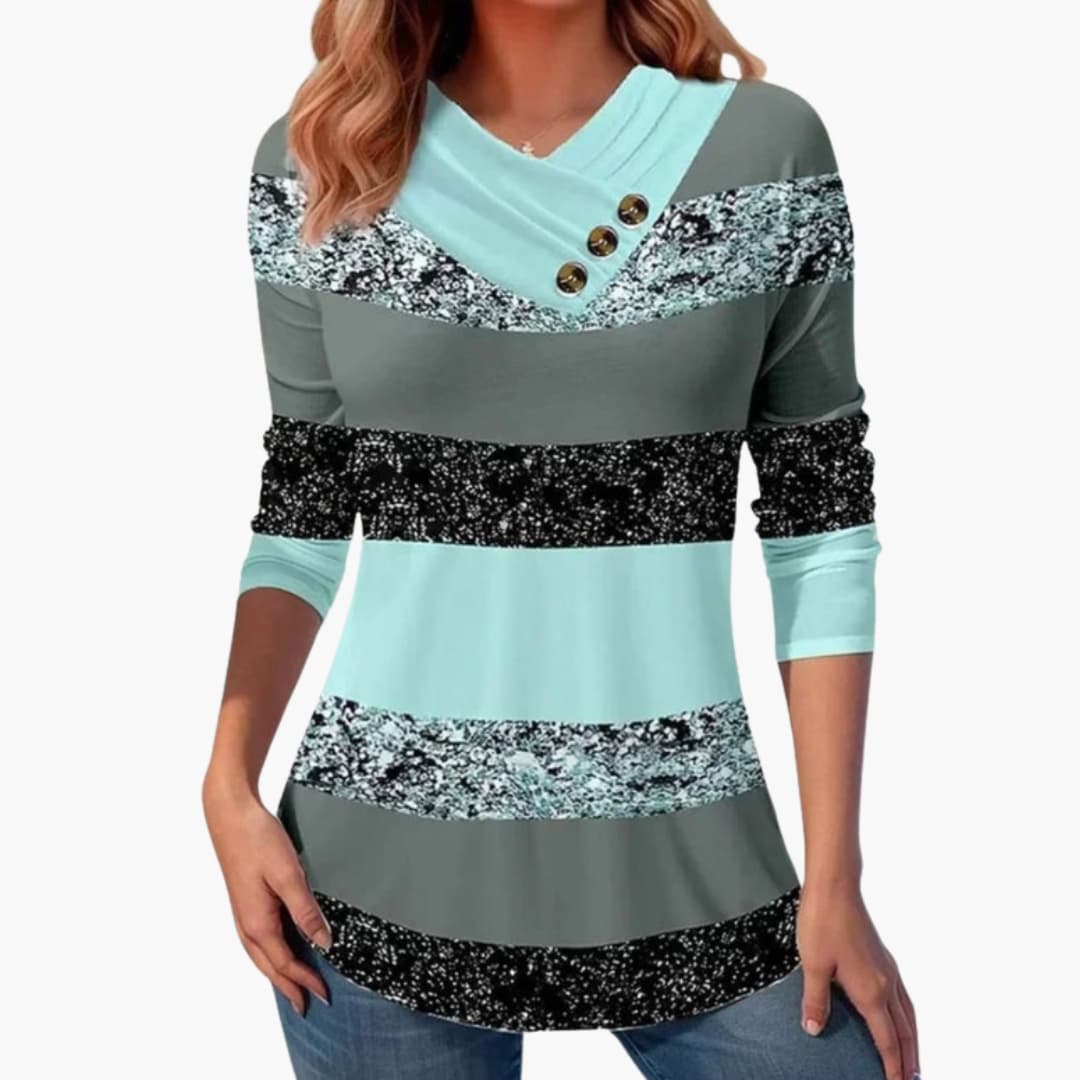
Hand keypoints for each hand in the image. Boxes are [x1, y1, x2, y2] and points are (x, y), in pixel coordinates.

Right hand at [203, 778, 331, 1015]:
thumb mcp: (289, 875)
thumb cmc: (257, 840)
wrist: (230, 815)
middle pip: (271, 967)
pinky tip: (280, 949)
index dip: (306, 981)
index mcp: (257, 924)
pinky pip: (259, 940)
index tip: (324, 995)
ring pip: (262, 956)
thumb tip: (323, 942)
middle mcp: (247, 925)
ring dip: (280, 973)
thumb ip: (306, 911)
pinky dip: (272, 954)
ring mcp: (243, 914)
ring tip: (295, 985)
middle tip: (309, 1003)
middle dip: (291, 986)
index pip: (286, 964)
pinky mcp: (245, 902)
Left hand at [797, 880, 918, 1079]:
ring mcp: (887, 969)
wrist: (835, 887)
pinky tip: (896, 1015)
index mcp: (871, 991)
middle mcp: (886, 983)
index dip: (893, 1068)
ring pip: (908, 1014)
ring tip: (912, 1059)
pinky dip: (906, 1016)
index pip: (888, 1041)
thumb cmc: (823, 922)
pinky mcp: (882, 957)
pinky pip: (902, 996)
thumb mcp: (813, 964)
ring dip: (912, 1040)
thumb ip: (816, 1000)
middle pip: (906, 1032)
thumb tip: (814, 1030)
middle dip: (909, 1060)